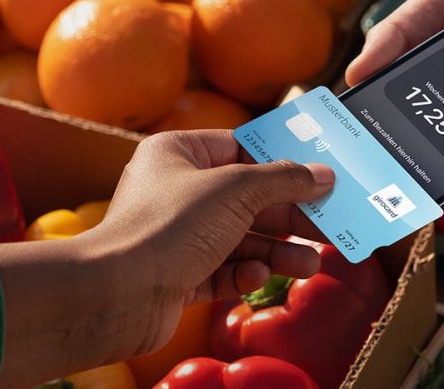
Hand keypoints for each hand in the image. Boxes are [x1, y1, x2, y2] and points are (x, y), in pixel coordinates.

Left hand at [0, 130, 333, 386]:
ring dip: (276, 252)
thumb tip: (323, 174)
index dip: (281, 161)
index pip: (240, 148)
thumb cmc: (168, 226)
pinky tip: (257, 277)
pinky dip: (245, 274)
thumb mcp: (235, 190)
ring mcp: (177, 235)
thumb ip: (283, 179)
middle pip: (248, 198)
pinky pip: (223, 269)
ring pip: (240, 239)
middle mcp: (177, 190)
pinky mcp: (179, 275)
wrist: (116, 295)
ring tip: (309, 264)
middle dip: (288, 216)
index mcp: (179, 154)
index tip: (318, 173)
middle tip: (327, 225)